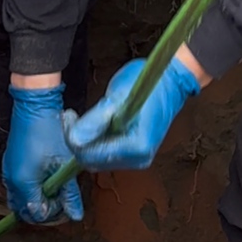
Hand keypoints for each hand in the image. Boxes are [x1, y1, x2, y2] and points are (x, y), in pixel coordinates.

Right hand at [3, 85, 83, 224]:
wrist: (34, 106)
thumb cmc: (50, 132)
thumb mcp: (63, 165)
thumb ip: (70, 193)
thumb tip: (76, 215)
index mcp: (23, 184)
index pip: (36, 213)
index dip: (53, 212)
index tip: (65, 201)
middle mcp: (11, 181)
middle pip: (24, 209)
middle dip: (43, 208)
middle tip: (60, 199)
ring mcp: (8, 171)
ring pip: (19, 198)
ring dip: (35, 198)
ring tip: (53, 188)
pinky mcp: (9, 162)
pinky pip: (16, 185)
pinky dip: (29, 188)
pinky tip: (44, 177)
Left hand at [63, 55, 199, 170]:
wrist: (173, 80)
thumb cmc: (150, 83)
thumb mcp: (117, 97)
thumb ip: (95, 120)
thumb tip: (75, 139)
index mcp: (137, 147)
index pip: (91, 155)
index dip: (73, 138)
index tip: (68, 116)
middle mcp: (139, 158)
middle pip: (93, 161)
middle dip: (78, 140)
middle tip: (71, 117)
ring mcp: (138, 157)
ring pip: (98, 158)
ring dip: (86, 140)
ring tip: (82, 118)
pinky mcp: (135, 152)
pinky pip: (107, 153)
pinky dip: (96, 140)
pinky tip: (95, 123)